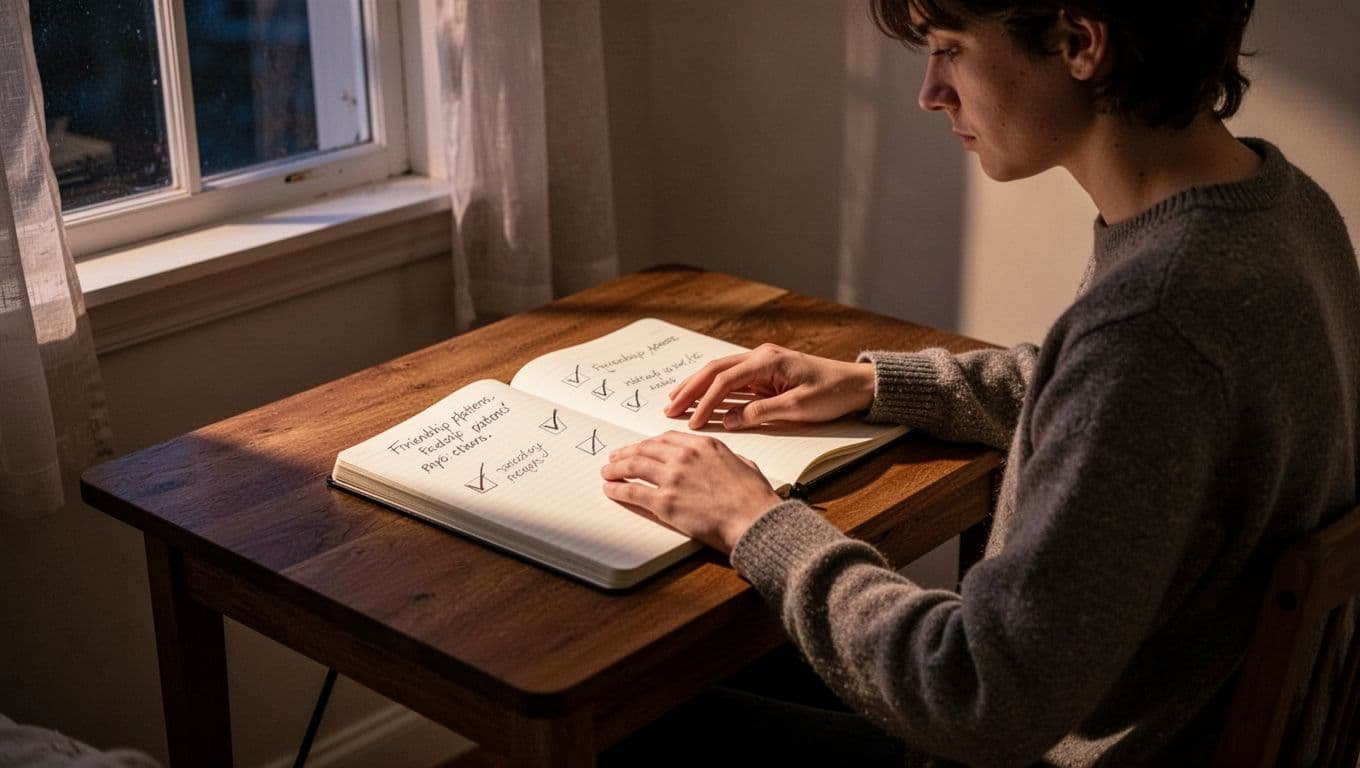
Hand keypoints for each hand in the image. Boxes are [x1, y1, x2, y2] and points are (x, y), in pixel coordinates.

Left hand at [600, 431, 781, 553]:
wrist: (753, 520)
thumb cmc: (754, 498)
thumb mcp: (744, 465)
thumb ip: (729, 459)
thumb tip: (728, 462)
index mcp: (704, 445)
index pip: (666, 439)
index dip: (648, 444)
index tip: (641, 447)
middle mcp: (685, 456)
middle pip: (646, 449)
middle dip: (627, 453)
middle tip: (616, 457)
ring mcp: (673, 478)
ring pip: (634, 467)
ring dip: (616, 469)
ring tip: (607, 472)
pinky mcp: (665, 502)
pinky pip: (633, 492)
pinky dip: (618, 489)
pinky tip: (610, 489)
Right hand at [664, 343, 875, 429]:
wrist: (857, 385)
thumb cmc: (832, 393)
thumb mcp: (798, 407)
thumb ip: (761, 413)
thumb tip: (729, 420)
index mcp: (767, 361)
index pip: (725, 381)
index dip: (705, 402)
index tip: (692, 422)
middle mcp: (760, 357)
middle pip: (715, 371)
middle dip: (690, 389)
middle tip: (669, 409)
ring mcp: (762, 365)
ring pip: (720, 374)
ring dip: (697, 387)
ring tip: (675, 402)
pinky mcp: (766, 375)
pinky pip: (733, 382)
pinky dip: (714, 391)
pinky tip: (701, 400)